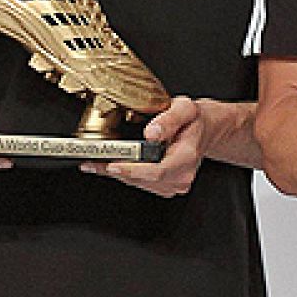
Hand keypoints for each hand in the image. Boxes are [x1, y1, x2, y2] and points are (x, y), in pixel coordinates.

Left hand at [85, 95, 205, 197]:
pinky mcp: (166, 187)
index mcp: (187, 156)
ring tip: (96, 162)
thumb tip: (151, 132)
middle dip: (116, 170)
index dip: (132, 170)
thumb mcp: (185, 108)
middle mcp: (182, 174)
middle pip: (143, 179)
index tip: (112, 165)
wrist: (204, 130)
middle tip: (92, 161)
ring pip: (139, 183)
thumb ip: (169, 119)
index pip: (158, 170)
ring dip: (117, 173)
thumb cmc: (194, 120)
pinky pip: (141, 184)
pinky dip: (125, 175)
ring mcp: (175, 184)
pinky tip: (112, 166)